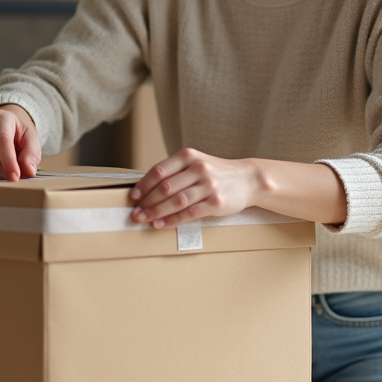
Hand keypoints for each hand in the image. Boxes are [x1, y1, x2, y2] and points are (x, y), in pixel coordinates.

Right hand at [0, 104, 39, 181]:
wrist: (4, 123)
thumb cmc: (18, 133)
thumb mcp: (31, 139)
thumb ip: (32, 154)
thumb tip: (28, 171)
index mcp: (0, 118)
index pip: (2, 142)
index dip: (8, 162)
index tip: (14, 178)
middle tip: (9, 174)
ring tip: (0, 166)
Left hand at [129, 148, 260, 228]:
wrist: (248, 179)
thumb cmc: (217, 173)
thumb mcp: (197, 163)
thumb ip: (176, 172)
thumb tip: (147, 189)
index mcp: (189, 157)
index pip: (160, 171)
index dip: (144, 185)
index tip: (133, 197)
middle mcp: (198, 169)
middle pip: (165, 187)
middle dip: (147, 202)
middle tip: (135, 213)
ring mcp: (208, 186)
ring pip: (175, 201)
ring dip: (156, 212)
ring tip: (144, 220)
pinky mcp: (216, 202)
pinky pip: (189, 213)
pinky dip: (172, 220)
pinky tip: (161, 224)